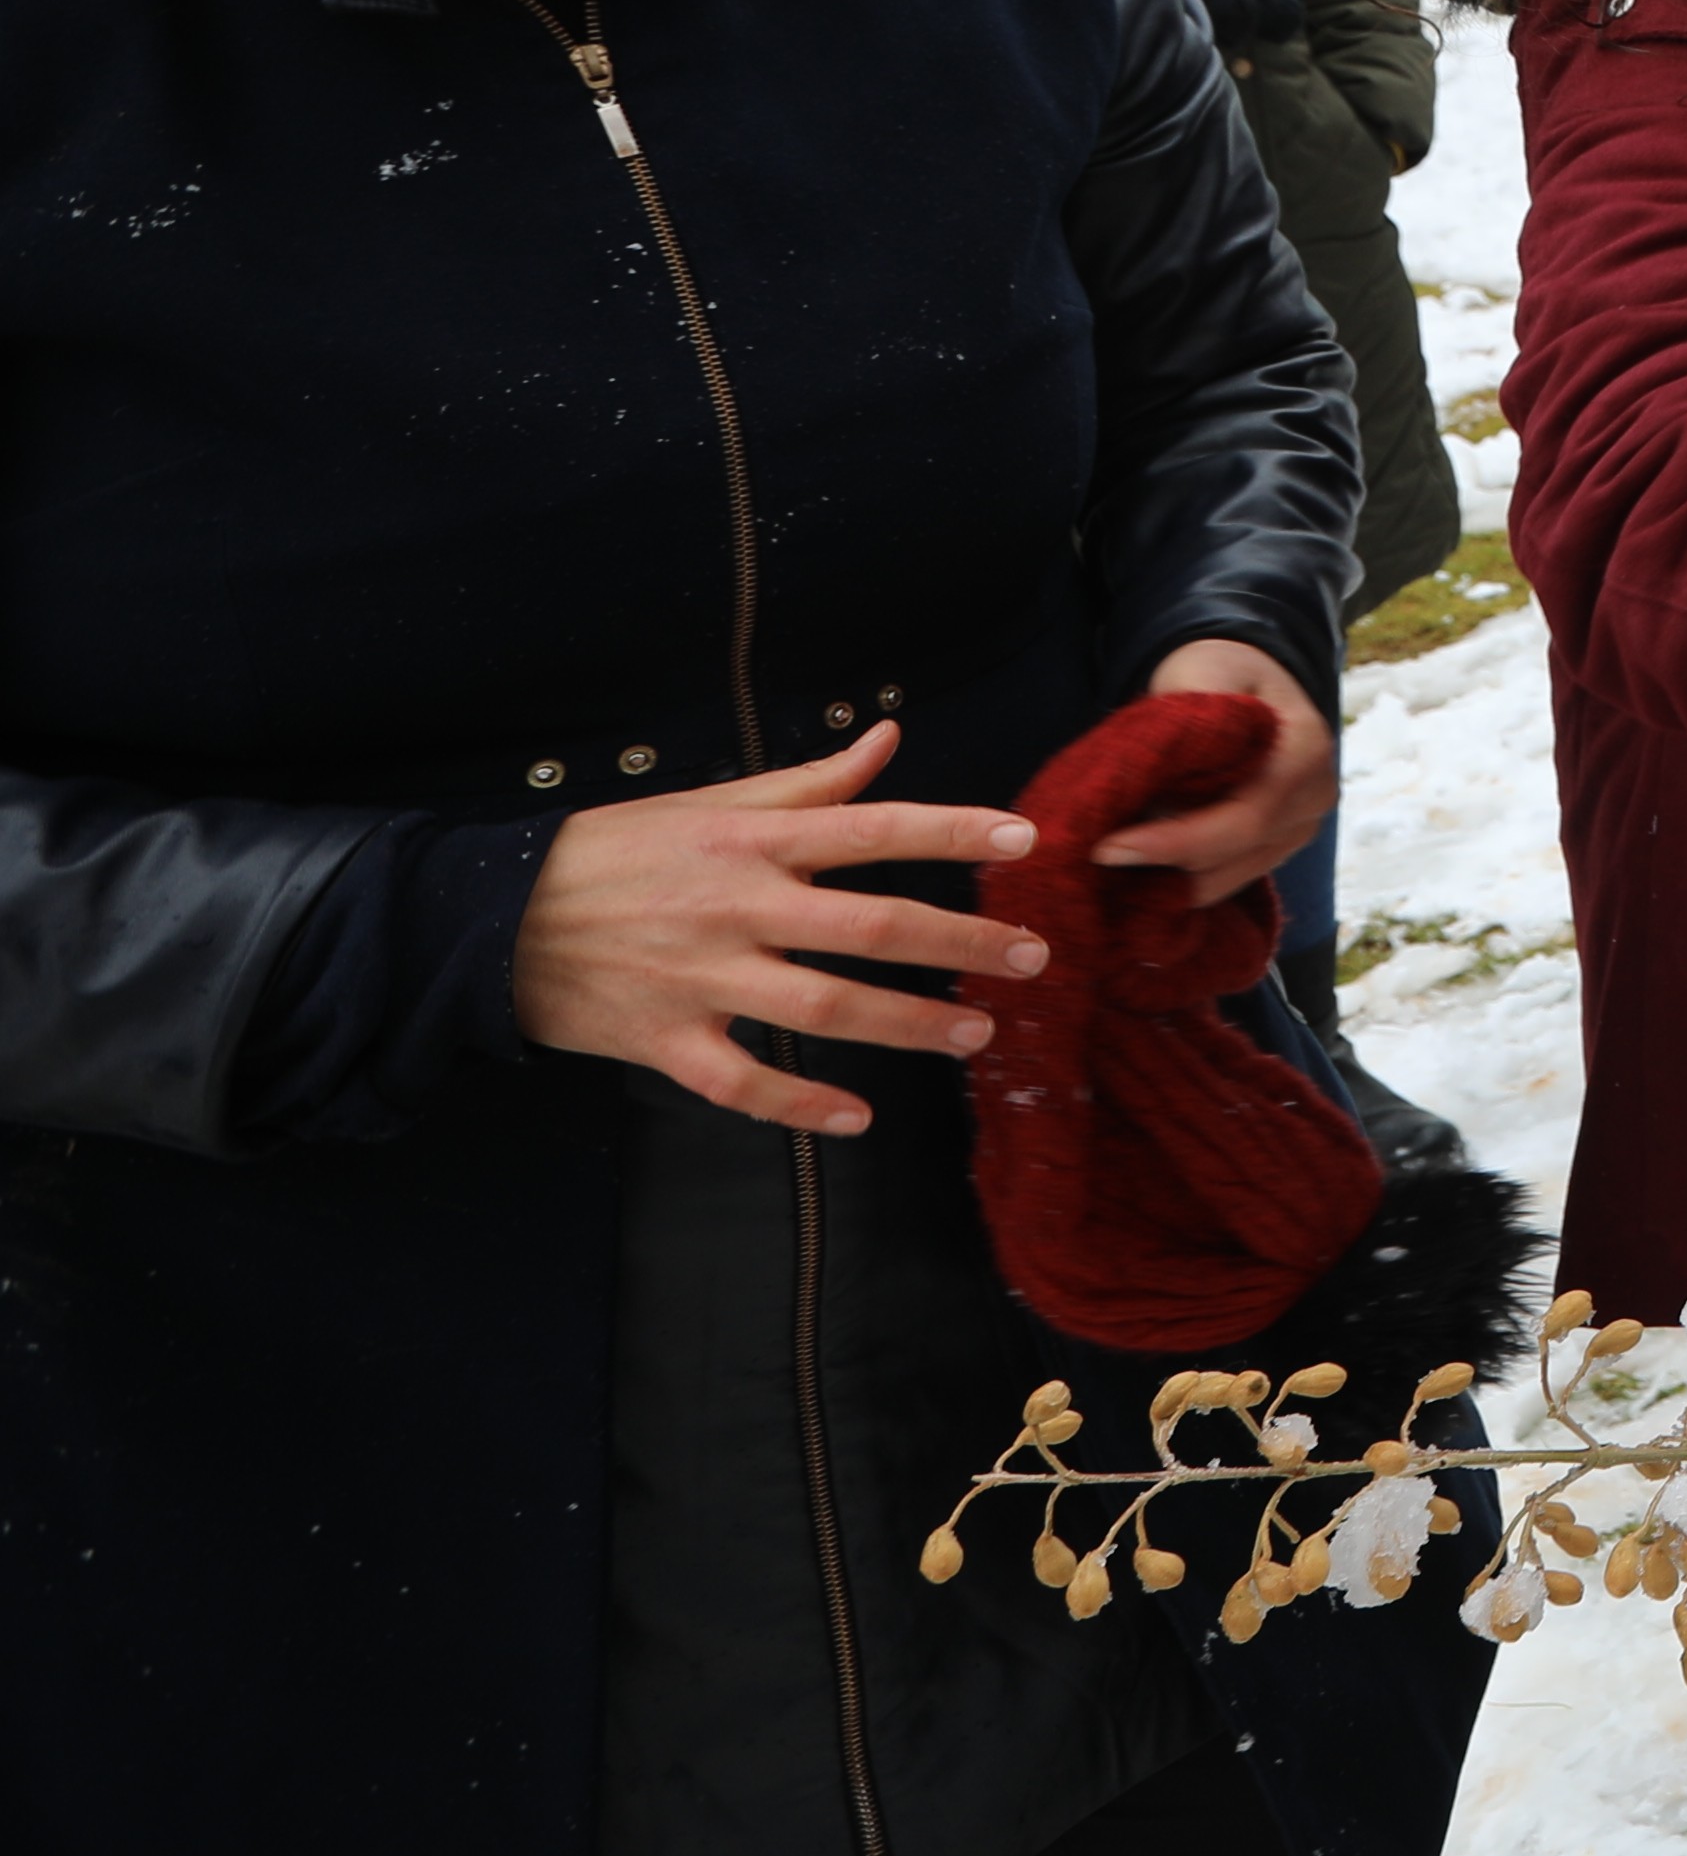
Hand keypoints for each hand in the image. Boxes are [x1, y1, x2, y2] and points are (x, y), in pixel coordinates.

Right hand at [513, 724, 1048, 1137]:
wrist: (486, 918)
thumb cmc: (611, 852)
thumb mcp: (706, 802)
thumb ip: (809, 782)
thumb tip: (886, 738)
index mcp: (751, 841)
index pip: (874, 828)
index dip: (955, 831)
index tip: (1027, 840)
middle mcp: (736, 906)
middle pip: (872, 926)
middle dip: (961, 942)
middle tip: (1031, 957)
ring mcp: (700, 977)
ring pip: (825, 1009)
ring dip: (907, 1025)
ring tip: (973, 1034)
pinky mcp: (662, 1039)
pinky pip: (742, 1083)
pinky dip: (801, 1105)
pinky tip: (857, 1117)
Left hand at [1092, 645, 1332, 895]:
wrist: (1246, 676)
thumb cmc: (1219, 670)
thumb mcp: (1200, 673)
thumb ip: (1185, 724)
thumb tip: (1151, 792)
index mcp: (1304, 752)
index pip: (1243, 819)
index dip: (1175, 842)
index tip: (1108, 849)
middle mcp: (1314, 798)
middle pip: (1235, 857)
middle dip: (1163, 865)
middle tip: (1096, 859)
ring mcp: (1301, 826)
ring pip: (1228, 877)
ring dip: (1170, 876)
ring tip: (1113, 862)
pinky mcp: (1279, 845)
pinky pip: (1226, 876)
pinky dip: (1182, 876)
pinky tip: (1140, 865)